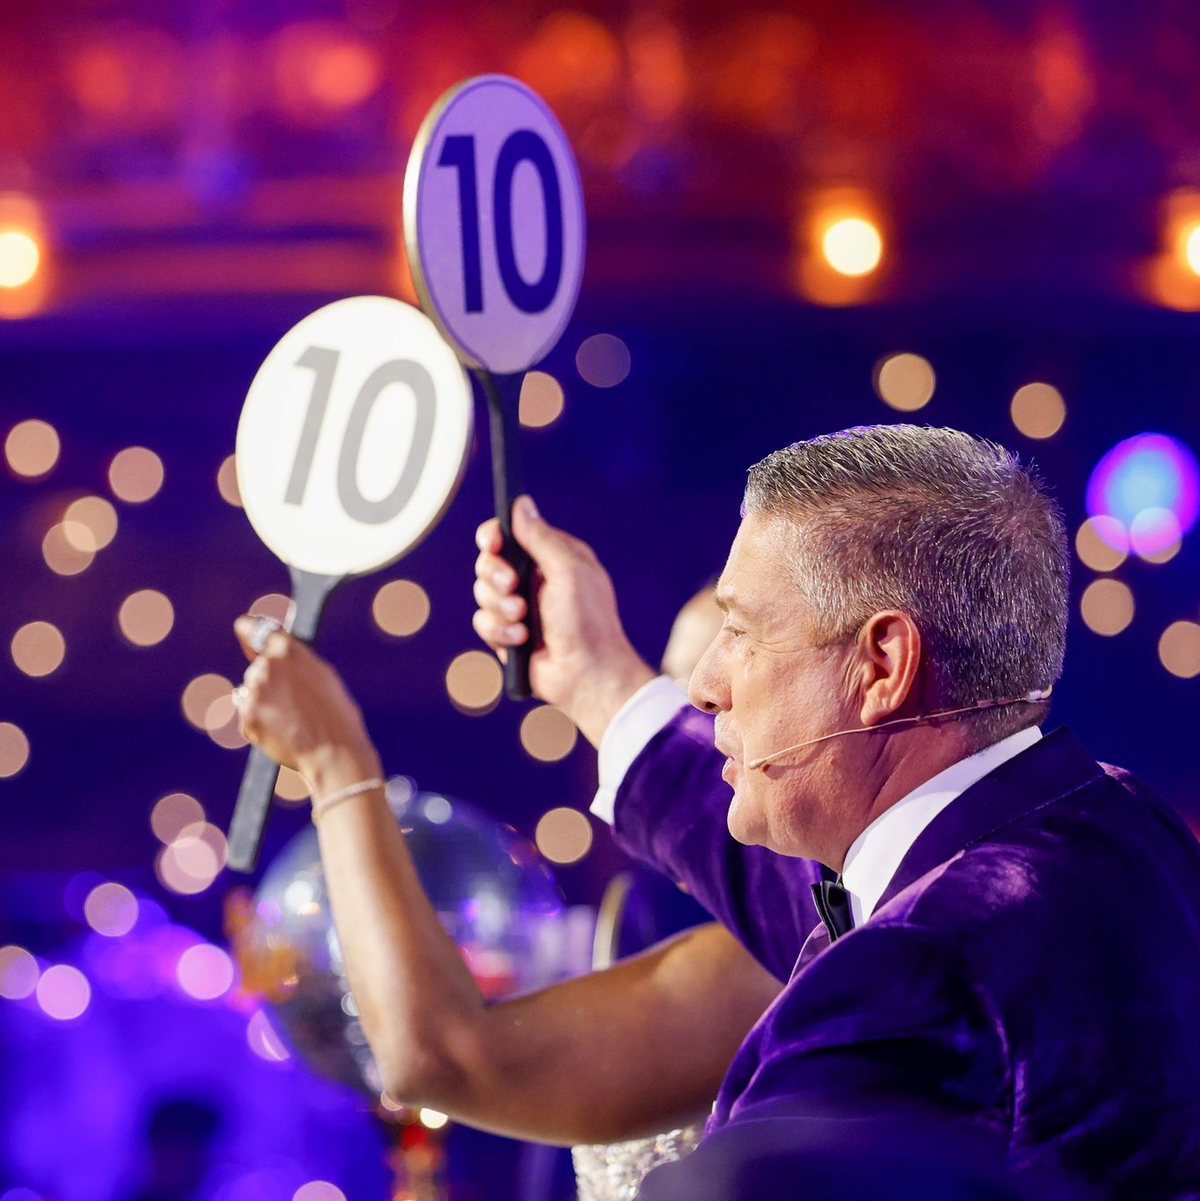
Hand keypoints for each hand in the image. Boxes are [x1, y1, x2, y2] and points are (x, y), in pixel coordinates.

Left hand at [233, 617, 381, 793]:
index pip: (251, 627)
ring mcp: (254, 693)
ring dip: (265, 702)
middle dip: (270, 680)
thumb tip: (273, 656)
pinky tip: (284, 731)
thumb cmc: (336, 714)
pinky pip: (249, 716)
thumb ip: (295, 661)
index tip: (246, 633)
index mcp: (288, 650)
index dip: (248, 630)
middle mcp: (266, 667)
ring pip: (251, 692)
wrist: (333, 753)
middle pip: (257, 668)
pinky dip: (261, 723)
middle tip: (295, 700)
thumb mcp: (322, 675)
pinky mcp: (247, 718)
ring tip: (292, 719)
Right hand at [473, 496, 654, 745]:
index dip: (494, 537)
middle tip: (513, 587)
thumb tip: (520, 504)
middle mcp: (533, 579)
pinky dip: (500, 631)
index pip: (510, 534)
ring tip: (523, 621)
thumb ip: (541, 538)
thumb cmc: (589, 622)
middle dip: (495, 576)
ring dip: (500, 608)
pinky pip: (483, 623)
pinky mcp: (508, 634)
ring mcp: (519, 607)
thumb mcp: (569, 571)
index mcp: (551, 558)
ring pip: (481, 593)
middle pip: (488, 562)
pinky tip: (521, 640)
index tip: (493, 544)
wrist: (587, 676)